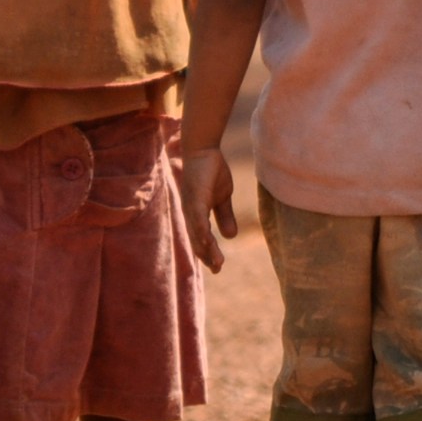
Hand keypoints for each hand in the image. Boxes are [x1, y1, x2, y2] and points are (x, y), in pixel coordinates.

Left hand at [180, 146, 238, 271]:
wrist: (204, 150)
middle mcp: (190, 214)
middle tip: (218, 270)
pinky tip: (209, 242)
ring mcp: (191, 207)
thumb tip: (231, 236)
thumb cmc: (212, 171)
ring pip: (198, 234)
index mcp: (197, 214)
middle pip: (198, 241)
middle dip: (207, 256)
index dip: (209, 253)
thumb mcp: (223, 197)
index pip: (201, 239)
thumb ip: (225, 216)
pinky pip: (198, 220)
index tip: (218, 267)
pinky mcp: (195, 199)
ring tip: (218, 263)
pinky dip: (203, 232)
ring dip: (207, 250)